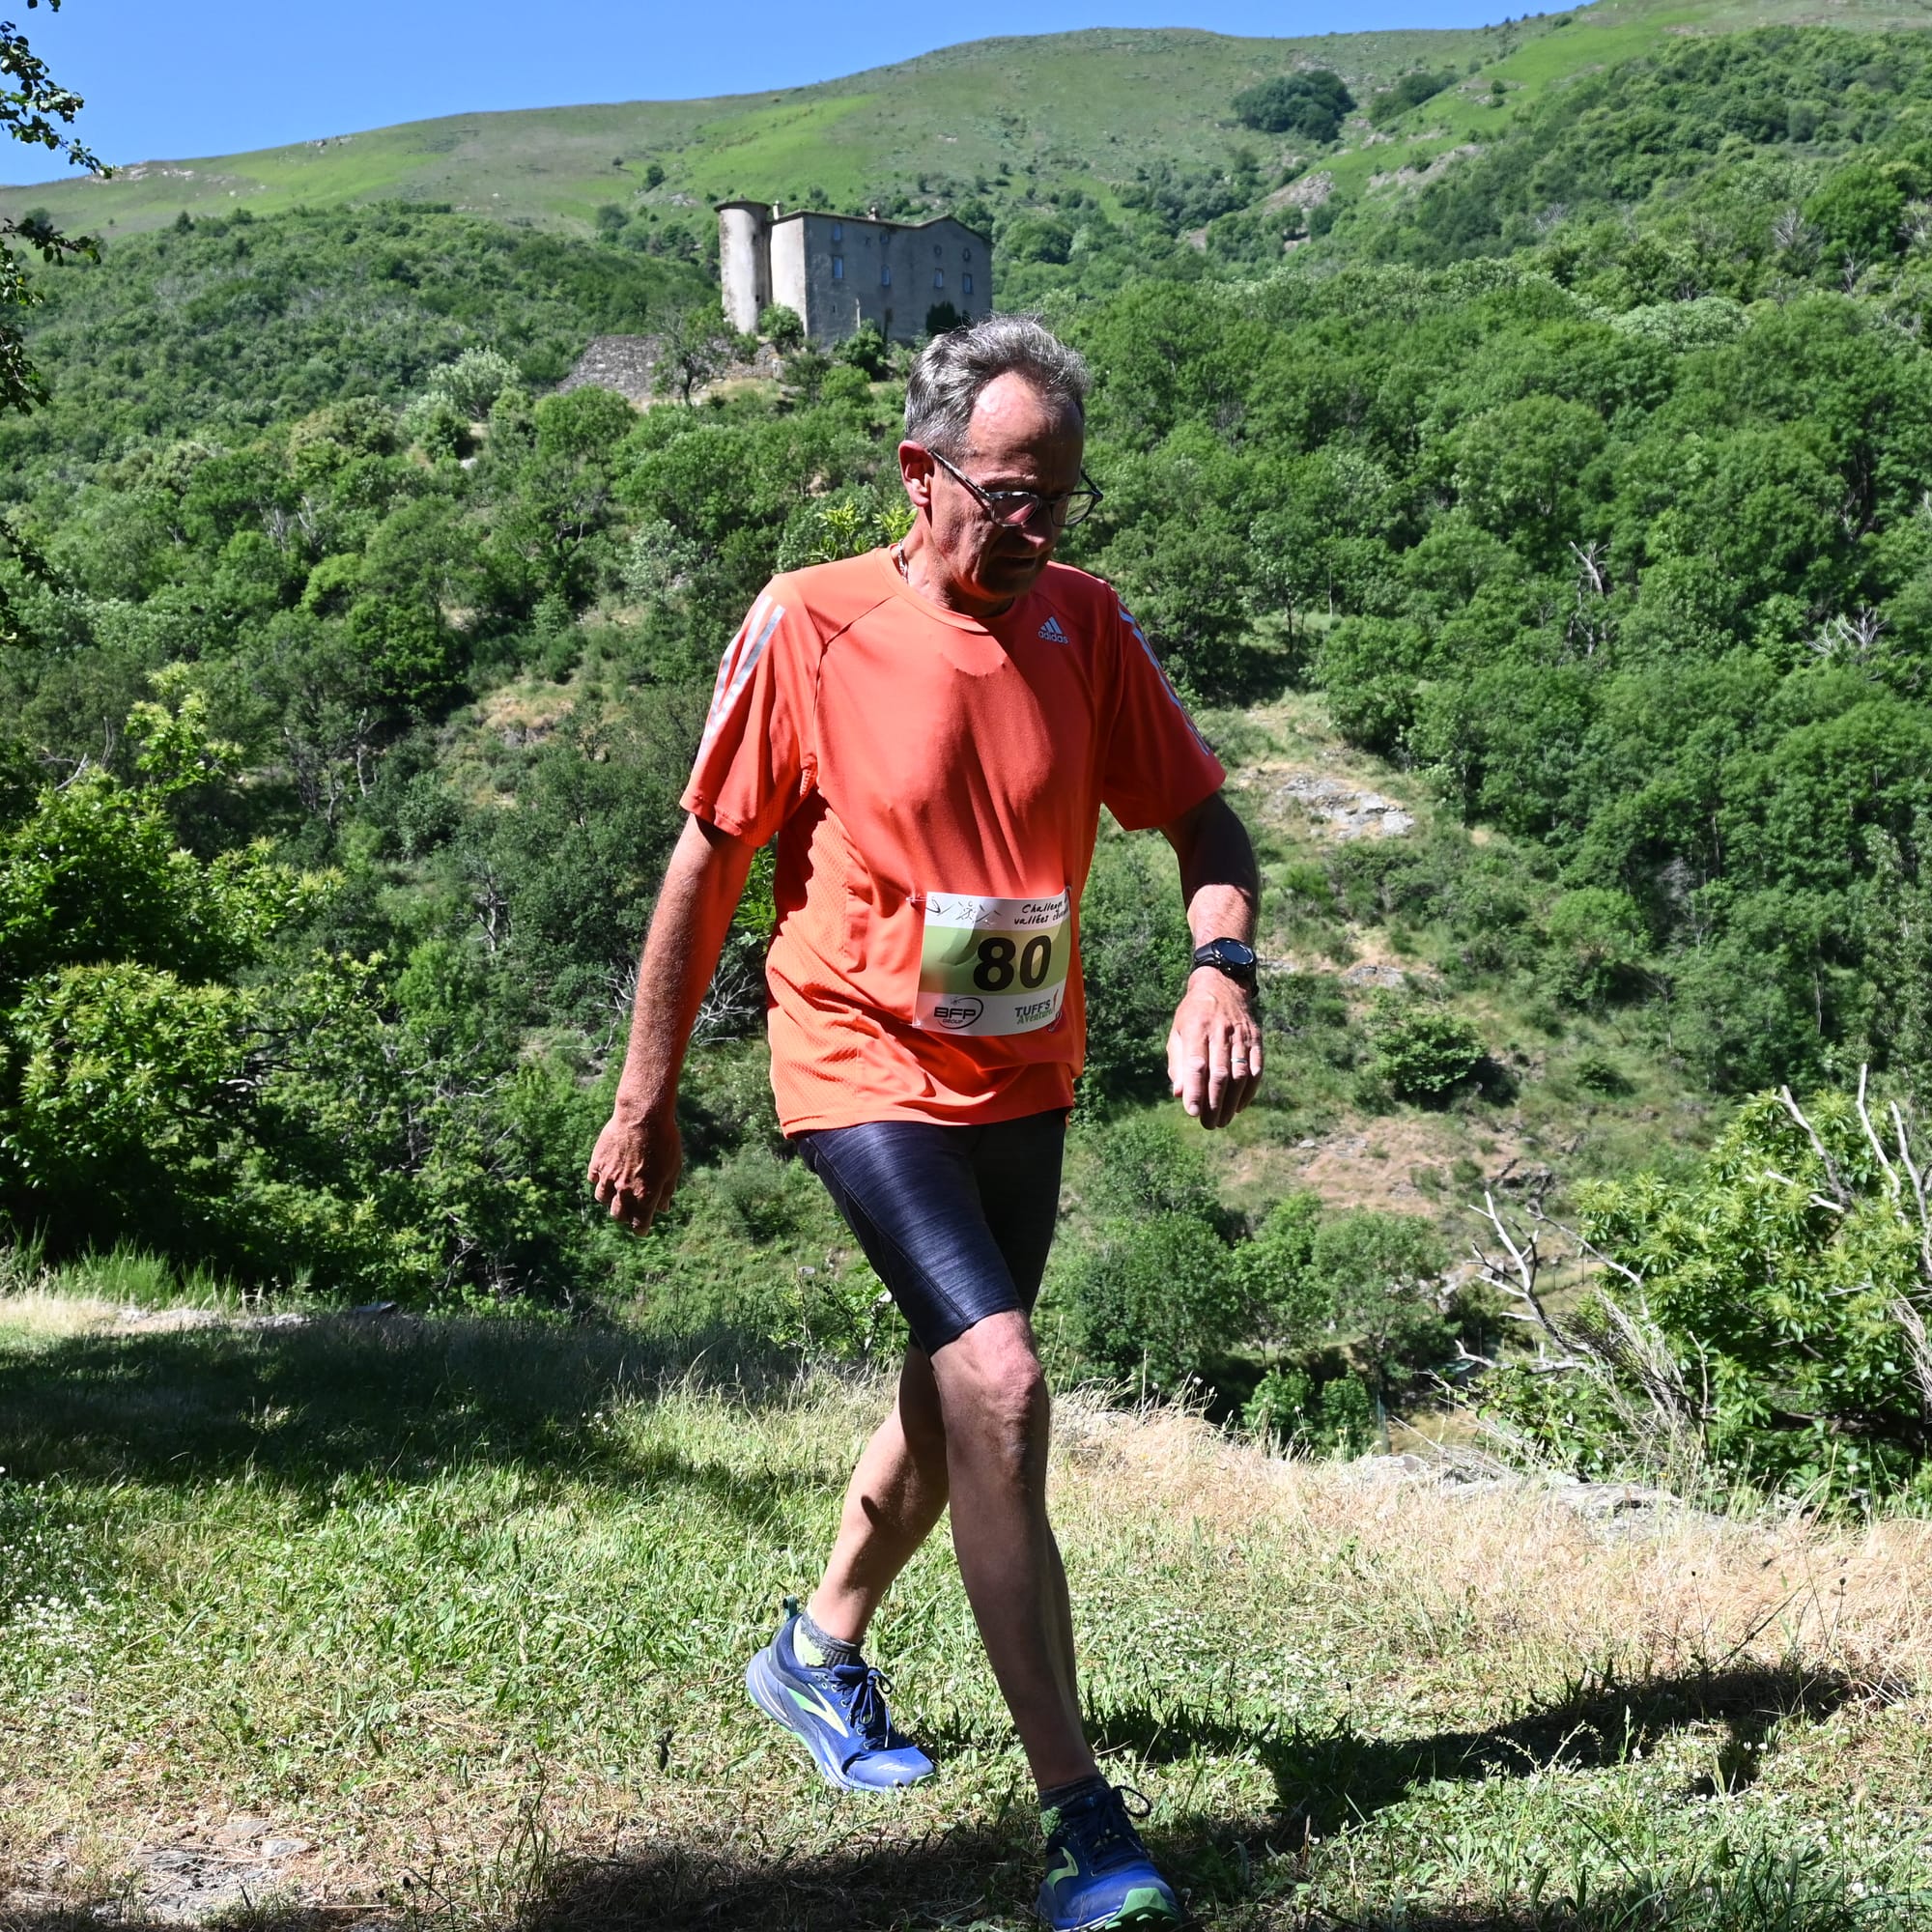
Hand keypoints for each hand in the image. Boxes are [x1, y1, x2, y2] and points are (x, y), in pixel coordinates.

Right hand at [587, 1100, 681, 1232]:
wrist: (642, 1116)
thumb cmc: (664, 1141)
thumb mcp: (673, 1168)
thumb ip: (666, 1191)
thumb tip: (662, 1208)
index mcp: (646, 1194)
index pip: (639, 1224)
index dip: (640, 1229)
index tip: (641, 1229)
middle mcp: (625, 1190)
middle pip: (619, 1214)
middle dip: (625, 1215)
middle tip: (631, 1209)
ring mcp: (608, 1177)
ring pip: (602, 1198)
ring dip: (611, 1198)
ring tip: (618, 1190)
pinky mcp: (597, 1162)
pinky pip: (594, 1179)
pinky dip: (599, 1180)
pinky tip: (608, 1173)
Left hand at [1167, 968, 1263, 1129]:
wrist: (1222, 985)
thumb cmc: (1193, 1015)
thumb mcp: (1178, 1032)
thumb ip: (1178, 1063)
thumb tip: (1179, 1094)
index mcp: (1197, 1028)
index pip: (1197, 1065)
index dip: (1195, 1090)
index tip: (1192, 1112)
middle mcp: (1221, 1031)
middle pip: (1220, 1074)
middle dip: (1214, 1102)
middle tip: (1208, 1124)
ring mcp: (1241, 1035)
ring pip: (1239, 1074)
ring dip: (1232, 1101)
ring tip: (1222, 1121)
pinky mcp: (1256, 1039)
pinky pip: (1256, 1068)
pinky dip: (1249, 1090)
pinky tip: (1239, 1106)